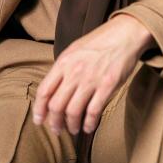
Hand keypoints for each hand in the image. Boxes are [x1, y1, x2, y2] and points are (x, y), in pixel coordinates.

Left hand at [32, 14, 154, 135]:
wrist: (124, 33)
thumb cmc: (98, 42)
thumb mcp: (74, 50)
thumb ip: (63, 68)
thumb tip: (52, 90)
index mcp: (64, 62)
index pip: (44, 90)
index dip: (39, 109)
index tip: (38, 120)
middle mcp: (74, 71)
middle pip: (56, 105)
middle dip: (54, 122)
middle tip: (57, 129)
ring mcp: (90, 79)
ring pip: (73, 112)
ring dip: (71, 126)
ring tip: (73, 129)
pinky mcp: (107, 86)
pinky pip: (93, 111)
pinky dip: (88, 124)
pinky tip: (88, 127)